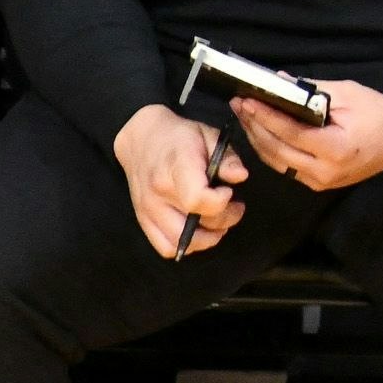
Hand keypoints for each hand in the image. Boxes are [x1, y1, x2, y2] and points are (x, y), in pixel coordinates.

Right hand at [115, 105, 247, 257]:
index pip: (196, 199)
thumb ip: (227, 158)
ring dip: (206, 239)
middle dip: (223, 222)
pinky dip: (186, 245)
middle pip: (191, 227)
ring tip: (219, 221)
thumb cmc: (181, 136)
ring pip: (178, 243)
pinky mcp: (143, 219)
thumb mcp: (210, 136)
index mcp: (176, 168)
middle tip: (235, 207)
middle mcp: (158, 193)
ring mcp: (148, 209)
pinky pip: (164, 246)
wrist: (142, 139)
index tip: (229, 191)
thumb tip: (240, 176)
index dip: (221, 201)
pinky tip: (200, 230)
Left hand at [234, 78, 382, 192]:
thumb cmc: (379, 112)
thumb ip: (311, 91)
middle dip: (254, 126)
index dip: (265, 116)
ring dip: (257, 140)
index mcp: (335, 149)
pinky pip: (286, 168)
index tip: (246, 100)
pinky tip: (262, 134)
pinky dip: (271, 151)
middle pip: (276, 150)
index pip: (289, 132)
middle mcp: (324, 171)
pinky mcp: (319, 183)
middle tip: (239, 105)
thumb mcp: (347, 93)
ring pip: (276, 163)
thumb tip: (278, 82)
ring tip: (245, 117)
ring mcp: (320, 181)